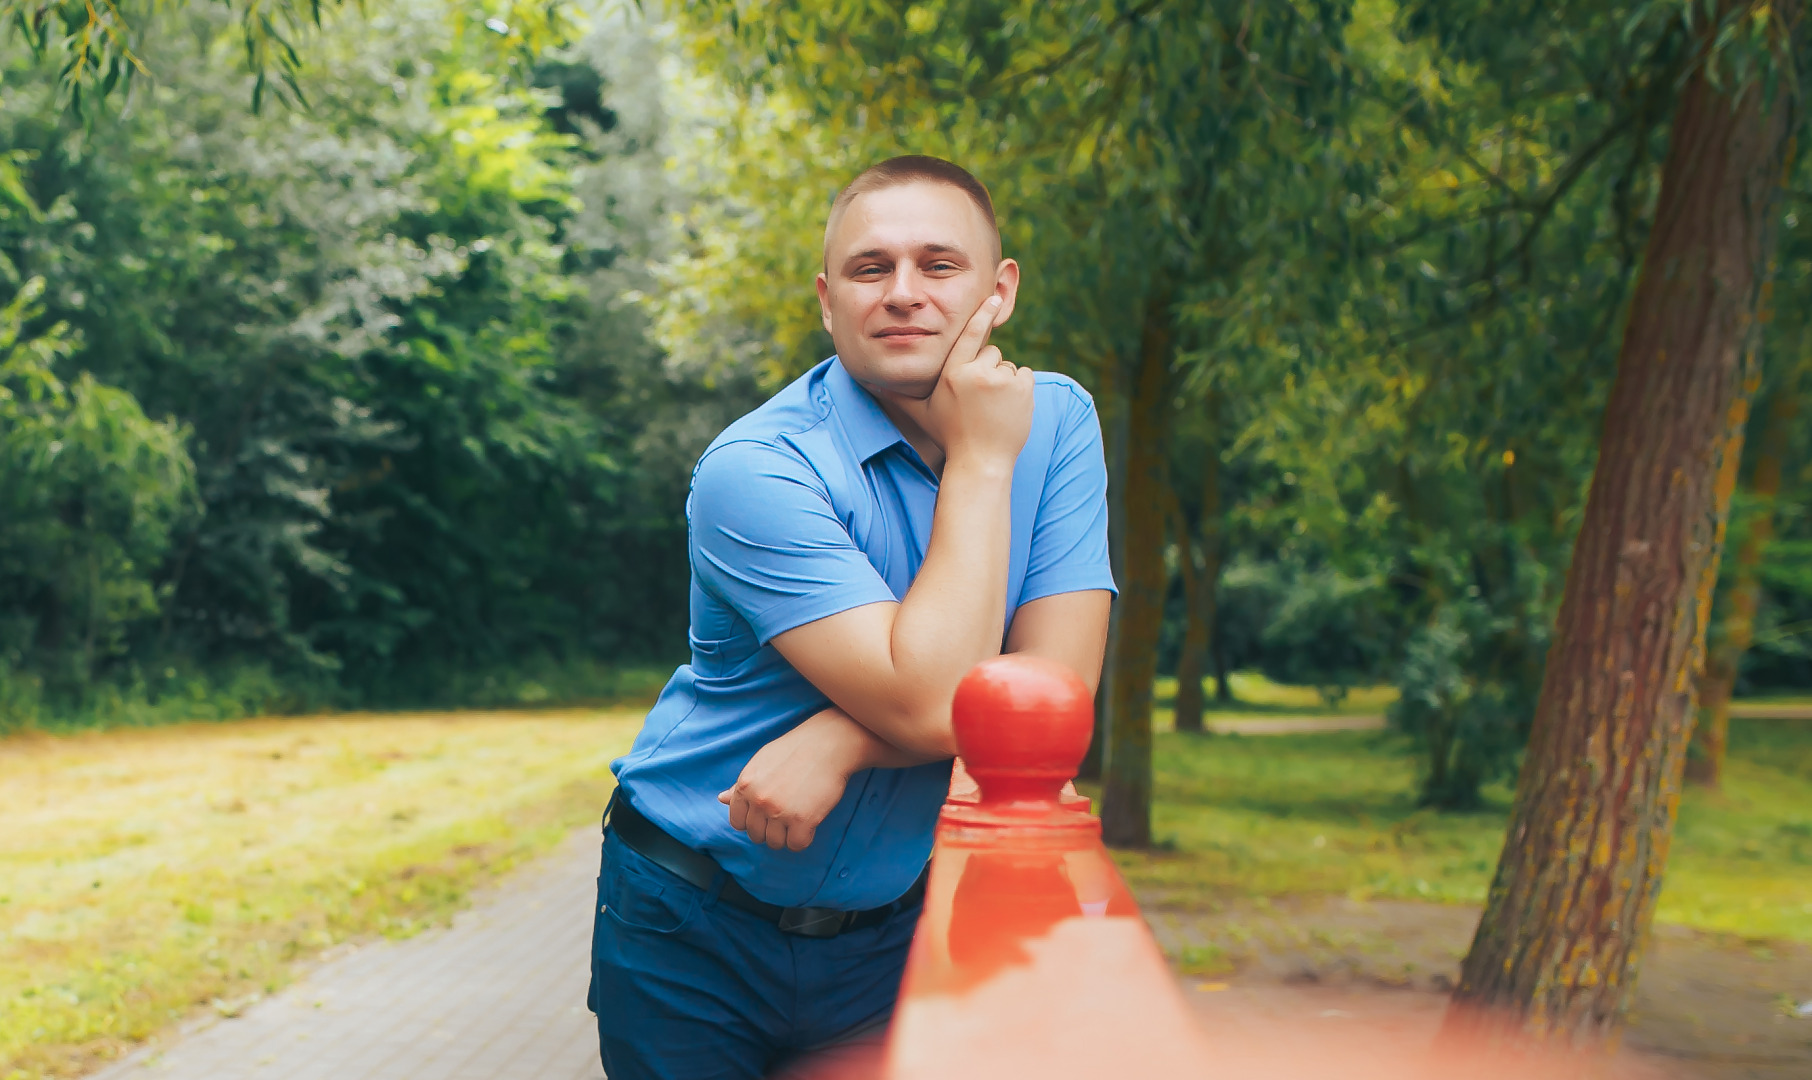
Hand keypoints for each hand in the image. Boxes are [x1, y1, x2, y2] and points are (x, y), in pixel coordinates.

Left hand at [718, 708, 871, 850]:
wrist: (828, 744)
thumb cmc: (795, 750)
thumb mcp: (761, 763)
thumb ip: (741, 785)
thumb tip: (721, 799)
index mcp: (745, 785)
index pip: (737, 822)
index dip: (753, 821)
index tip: (767, 814)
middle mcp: (758, 800)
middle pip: (756, 835)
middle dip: (770, 829)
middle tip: (786, 814)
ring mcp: (779, 812)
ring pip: (775, 843)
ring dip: (786, 836)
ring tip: (797, 819)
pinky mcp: (802, 820)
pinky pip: (796, 845)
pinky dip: (803, 839)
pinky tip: (809, 824)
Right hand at [895, 295, 1033, 471]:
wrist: (980, 463)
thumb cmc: (949, 437)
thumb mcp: (921, 413)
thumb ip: (897, 395)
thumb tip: (870, 384)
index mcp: (953, 373)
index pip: (970, 333)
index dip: (982, 314)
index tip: (993, 298)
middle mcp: (976, 373)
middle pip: (991, 352)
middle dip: (988, 369)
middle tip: (981, 398)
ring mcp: (1001, 381)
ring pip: (1008, 366)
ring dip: (1004, 381)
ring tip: (993, 407)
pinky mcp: (1021, 390)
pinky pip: (1025, 375)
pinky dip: (1020, 389)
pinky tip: (1008, 409)